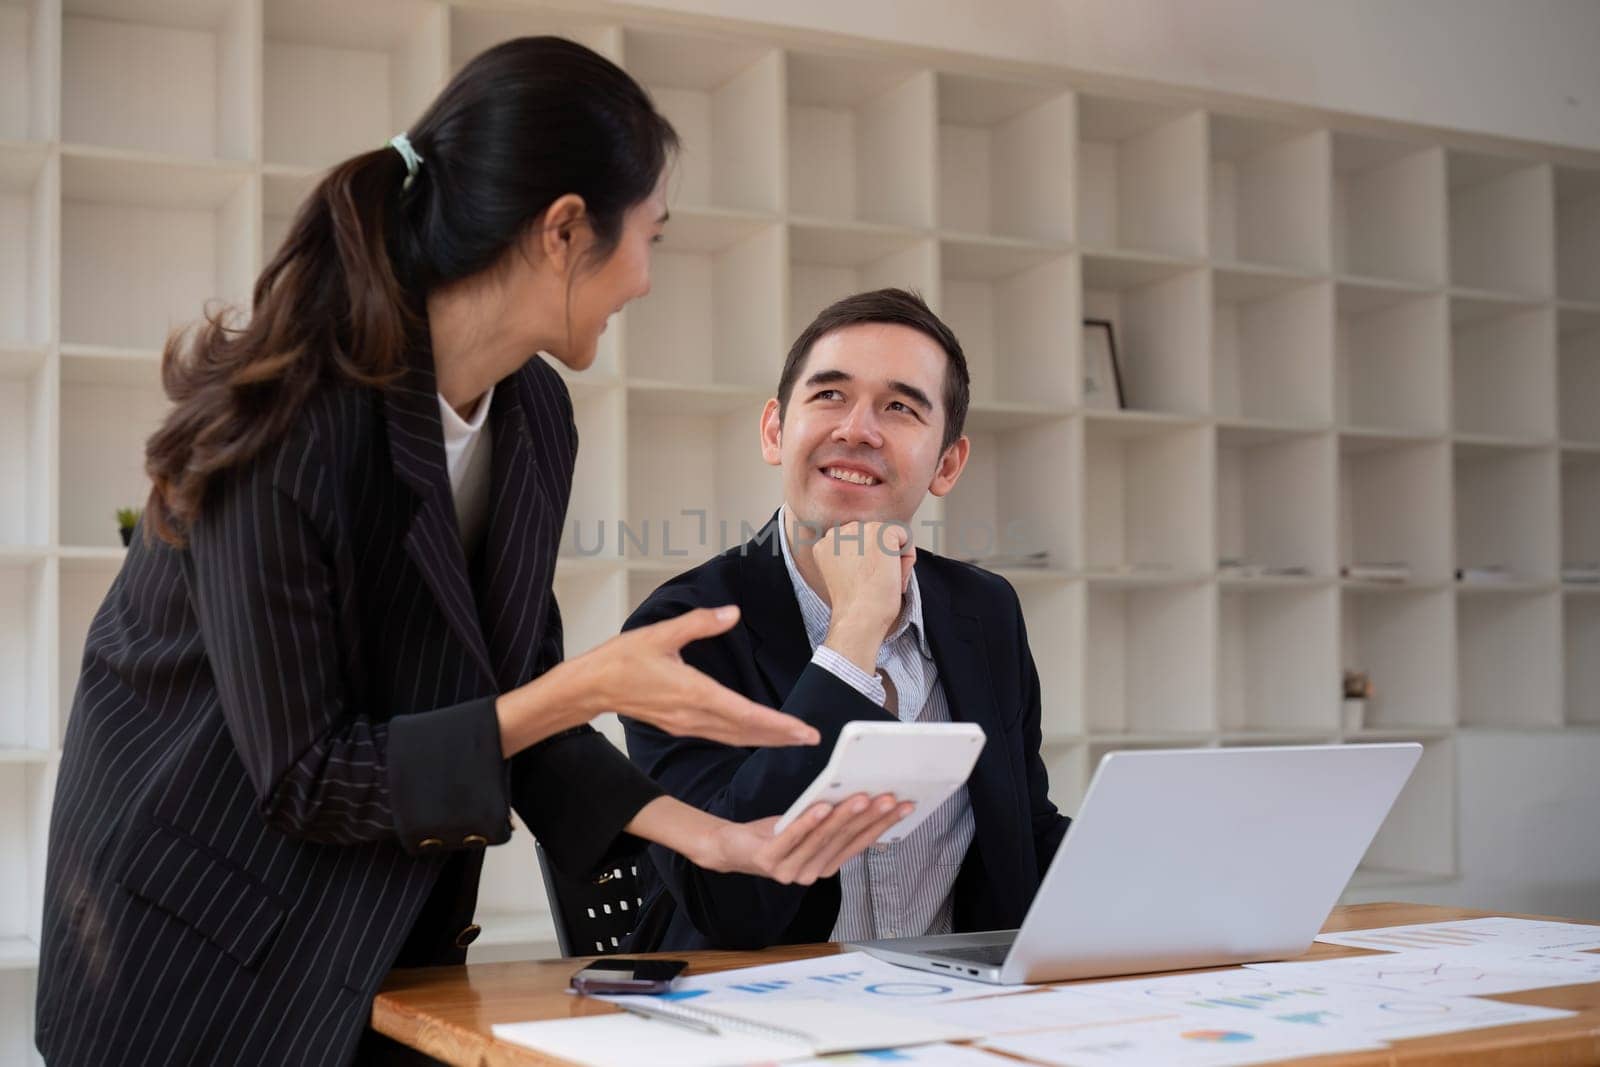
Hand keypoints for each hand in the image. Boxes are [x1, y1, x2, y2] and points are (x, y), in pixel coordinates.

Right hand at [568, 605, 819, 747]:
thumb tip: (732, 612)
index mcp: (693, 693)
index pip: (744, 714)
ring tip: (793, 739)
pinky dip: (744, 737)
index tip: (801, 730)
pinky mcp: (680, 725)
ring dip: (764, 739)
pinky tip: (756, 734)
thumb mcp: (660, 633)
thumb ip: (699, 622)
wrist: (591, 686)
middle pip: (745, 732)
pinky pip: (720, 736)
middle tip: (810, 739)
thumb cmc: (622, 659)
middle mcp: (693, 715)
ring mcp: (686, 724)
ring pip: (734, 737)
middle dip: (780, 737)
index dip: (776, 724)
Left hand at [702, 794, 915, 884]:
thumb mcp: (808, 825)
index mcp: (825, 865)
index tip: (904, 805)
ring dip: (844, 817)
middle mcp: (811, 873)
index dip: (883, 825)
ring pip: (822, 839)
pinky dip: (808, 822)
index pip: (859, 843)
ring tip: (862, 797)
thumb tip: (864, 796)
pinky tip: (821, 806)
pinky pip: (792, 838)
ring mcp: (790, 871)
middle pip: (844, 840)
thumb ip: (833, 819)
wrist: (730, 847)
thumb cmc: (774, 834)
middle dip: (870, 818)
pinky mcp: (768, 862)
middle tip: (891, 797)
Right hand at [811, 521, 914, 673]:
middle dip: (880, 557)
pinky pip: (905, 537)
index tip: (864, 580)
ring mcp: (861, 530)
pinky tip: (892, 575)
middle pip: (873, 537)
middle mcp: (840, 531)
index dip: (866, 562)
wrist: (859, 615)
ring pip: (890, 537)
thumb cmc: (853, 604)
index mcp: (826, 543)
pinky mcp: (882, 532)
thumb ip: (849, 557)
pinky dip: (907, 559)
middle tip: (874, 582)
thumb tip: (871, 552)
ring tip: (882, 580)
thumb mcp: (841, 575)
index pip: (857, 542)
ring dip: (893, 558)